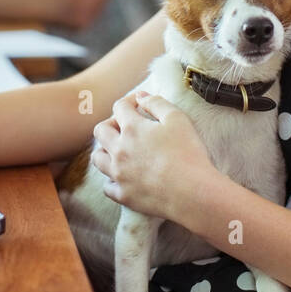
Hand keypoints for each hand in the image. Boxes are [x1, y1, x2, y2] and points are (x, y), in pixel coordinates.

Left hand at [91, 88, 214, 219]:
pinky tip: (123, 177)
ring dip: (105, 151)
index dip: (129, 101)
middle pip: (100, 131)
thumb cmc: (188, 153)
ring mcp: (119, 174)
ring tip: (119, 151)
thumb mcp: (177, 119)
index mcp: (132, 128)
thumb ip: (156, 103)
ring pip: (97, 158)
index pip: (119, 107)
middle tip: (126, 127)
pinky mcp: (123, 195)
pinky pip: (107, 186)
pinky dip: (112, 179)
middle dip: (111, 124)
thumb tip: (140, 96)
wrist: (193, 193)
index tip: (138, 104)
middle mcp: (119, 150)